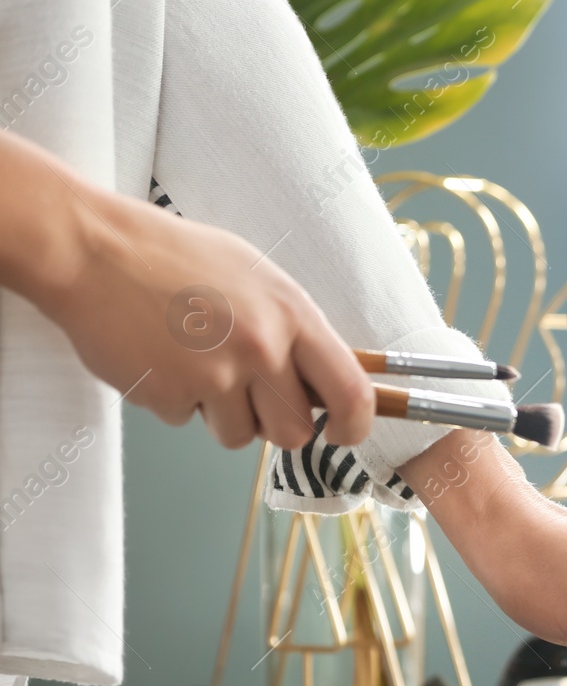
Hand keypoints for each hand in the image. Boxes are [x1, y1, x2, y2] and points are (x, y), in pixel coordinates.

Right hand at [0, 129, 371, 448]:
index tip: (344, 434)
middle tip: (249, 396)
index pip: (351, 391)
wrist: (92, 248)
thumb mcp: (256, 278)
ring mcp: (214, 373)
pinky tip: (160, 359)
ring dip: (220, 415)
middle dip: (274, 424)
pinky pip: (186, 422)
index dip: (355, 425)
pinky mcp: (168, 394)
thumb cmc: (174, 258)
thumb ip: (294, 329)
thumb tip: (325, 381)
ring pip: (240, 437)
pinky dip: (174, 401)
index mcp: (292, 314)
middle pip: (295, 431)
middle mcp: (261, 347)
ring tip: (195, 365)